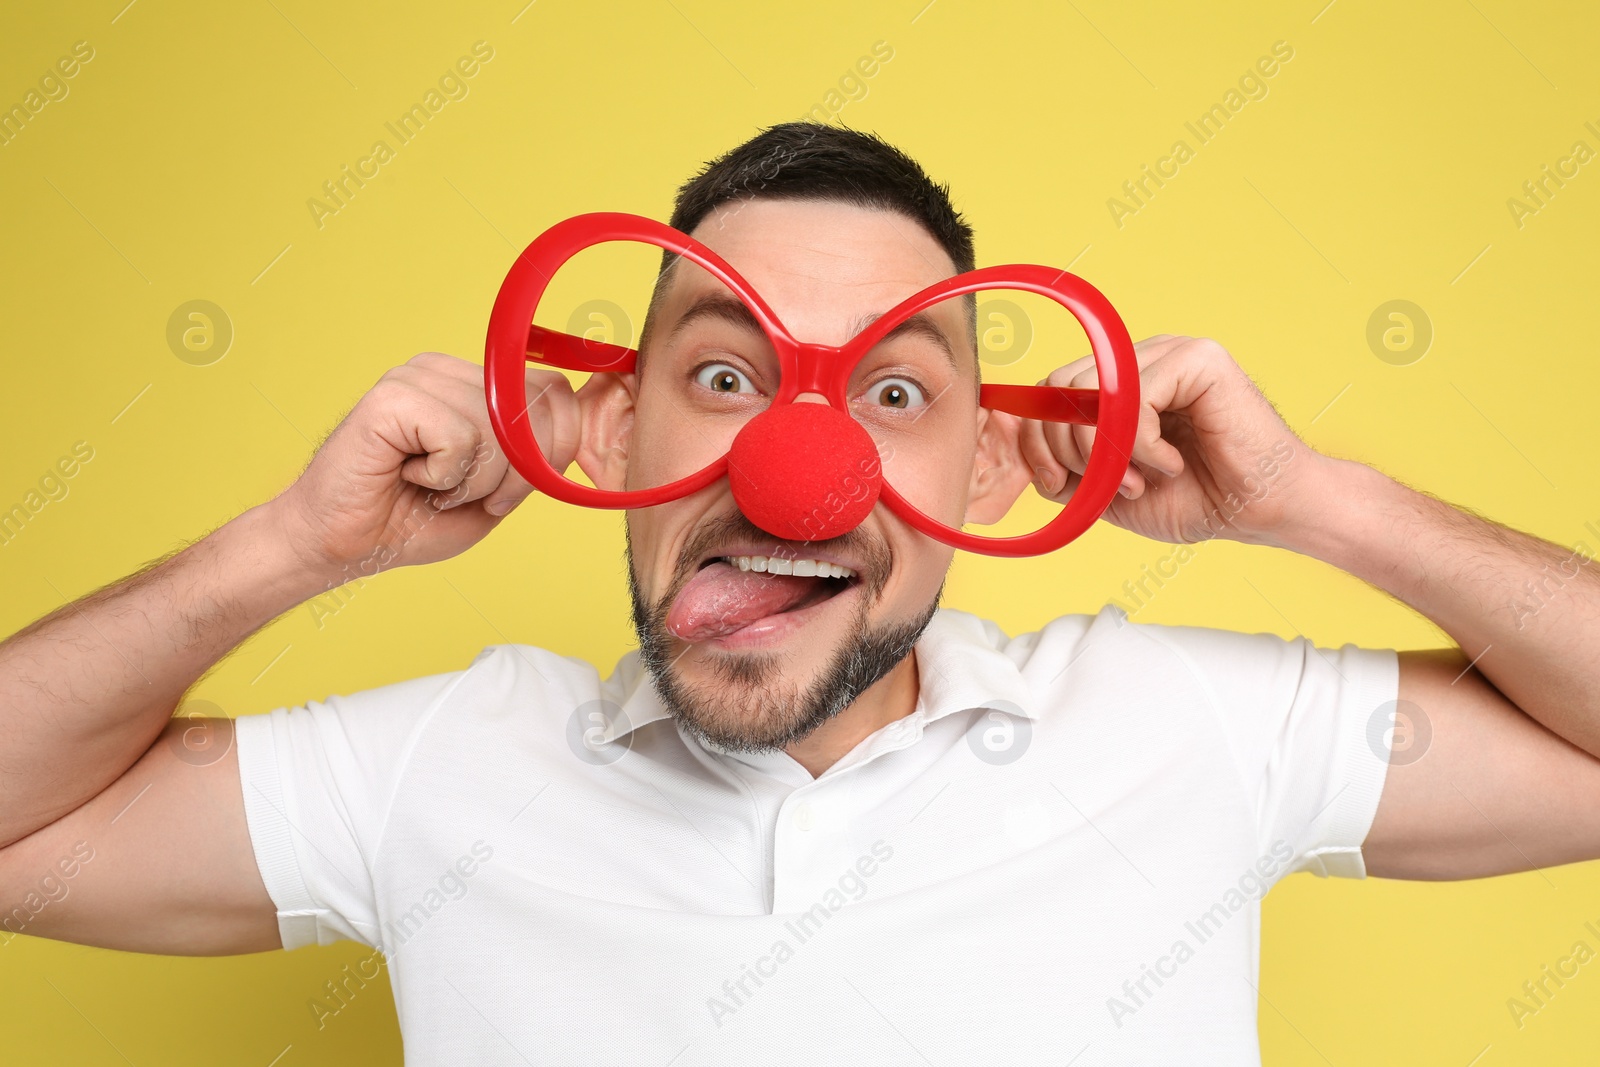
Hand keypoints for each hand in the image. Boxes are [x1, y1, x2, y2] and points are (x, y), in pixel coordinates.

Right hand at [269, 352, 578, 578]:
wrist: (339, 545)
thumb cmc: (410, 520)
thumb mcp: (494, 493)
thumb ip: (534, 460)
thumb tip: (571, 426)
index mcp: (472, 385)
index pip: (553, 392)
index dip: (550, 451)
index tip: (502, 494)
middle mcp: (446, 370)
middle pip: (533, 409)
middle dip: (513, 475)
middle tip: (461, 495)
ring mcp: (418, 377)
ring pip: (498, 428)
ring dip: (472, 481)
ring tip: (428, 486)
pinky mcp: (394, 396)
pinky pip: (460, 438)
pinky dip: (442, 475)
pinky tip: (407, 475)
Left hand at [1019, 335, 1332, 547]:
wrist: (1263, 510)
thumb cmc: (1198, 498)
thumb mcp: (1108, 490)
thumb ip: (1066, 467)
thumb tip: (1022, 451)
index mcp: (1119, 382)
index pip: (1049, 391)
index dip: (1038, 440)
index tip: (1056, 483)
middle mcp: (1141, 358)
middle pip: (1060, 387)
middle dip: (1069, 450)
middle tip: (1110, 485)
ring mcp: (1169, 352)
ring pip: (1091, 392)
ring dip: (1108, 453)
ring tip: (1143, 478)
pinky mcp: (1198, 359)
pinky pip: (1134, 398)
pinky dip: (1142, 446)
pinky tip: (1174, 464)